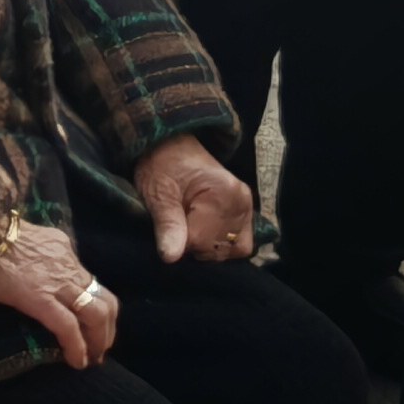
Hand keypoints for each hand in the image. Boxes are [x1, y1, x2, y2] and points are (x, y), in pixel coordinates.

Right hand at [0, 216, 116, 366]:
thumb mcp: (17, 235)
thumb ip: (29, 251)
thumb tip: (24, 266)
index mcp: (60, 247)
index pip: (88, 279)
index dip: (93, 303)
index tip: (88, 322)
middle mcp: (67, 264)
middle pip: (105, 300)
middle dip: (106, 328)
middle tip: (98, 348)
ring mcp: (57, 282)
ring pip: (97, 315)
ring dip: (98, 340)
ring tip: (90, 358)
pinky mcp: (41, 299)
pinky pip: (69, 328)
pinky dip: (77, 347)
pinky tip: (76, 362)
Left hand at [135, 136, 254, 263]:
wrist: (172, 145)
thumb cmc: (161, 165)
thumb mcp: (156, 192)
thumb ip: (166, 224)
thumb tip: (170, 258)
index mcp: (223, 193)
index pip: (201, 241)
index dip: (179, 241)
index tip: (167, 226)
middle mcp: (242, 202)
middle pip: (219, 249)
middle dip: (194, 245)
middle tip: (177, 224)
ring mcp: (248, 208)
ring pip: (234, 251)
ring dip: (209, 247)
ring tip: (190, 227)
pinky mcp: (246, 213)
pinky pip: (240, 244)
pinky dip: (221, 245)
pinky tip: (203, 232)